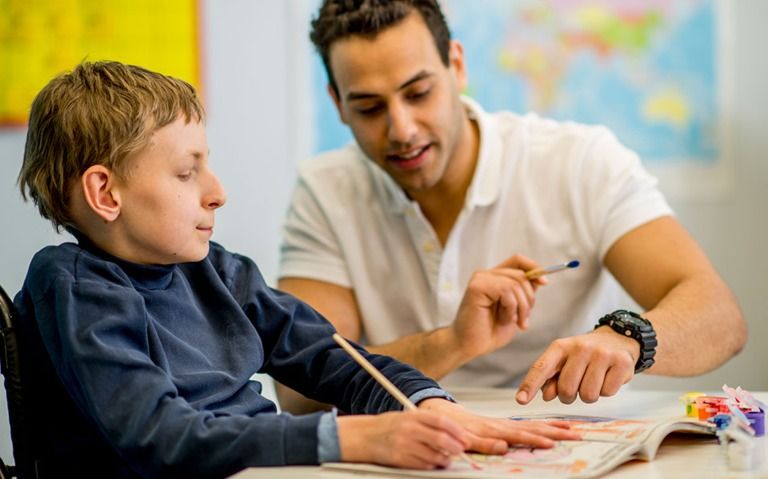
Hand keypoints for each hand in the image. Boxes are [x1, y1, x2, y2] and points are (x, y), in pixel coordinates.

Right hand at [337, 409, 469, 468]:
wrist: (364, 436)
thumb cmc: (388, 427)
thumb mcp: (408, 417)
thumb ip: (428, 424)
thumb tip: (453, 434)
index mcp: (412, 415)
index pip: (441, 421)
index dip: (457, 430)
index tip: (465, 437)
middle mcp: (409, 429)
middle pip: (440, 439)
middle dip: (455, 447)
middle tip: (460, 451)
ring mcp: (404, 444)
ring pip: (434, 455)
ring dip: (444, 459)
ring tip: (446, 459)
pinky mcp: (400, 459)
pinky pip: (423, 465)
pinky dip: (432, 465)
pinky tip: (432, 462)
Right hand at [417, 398, 580, 452]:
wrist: (431, 418)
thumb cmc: (458, 427)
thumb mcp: (484, 432)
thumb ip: (500, 437)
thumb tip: (516, 444)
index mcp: (502, 426)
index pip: (532, 426)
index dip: (552, 427)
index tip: (572, 428)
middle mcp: (496, 427)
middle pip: (528, 429)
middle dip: (553, 432)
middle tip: (575, 433)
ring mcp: (483, 432)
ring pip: (511, 435)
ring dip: (531, 438)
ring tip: (551, 442)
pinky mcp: (468, 438)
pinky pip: (482, 443)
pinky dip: (493, 444)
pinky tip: (504, 447)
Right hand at [451, 254, 546, 359]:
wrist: (470, 346)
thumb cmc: (490, 331)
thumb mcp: (516, 310)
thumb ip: (524, 293)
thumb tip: (541, 278)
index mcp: (495, 277)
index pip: (518, 260)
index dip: (534, 267)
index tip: (544, 283)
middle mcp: (486, 274)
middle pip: (521, 274)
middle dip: (529, 299)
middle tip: (523, 320)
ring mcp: (480, 279)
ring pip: (516, 283)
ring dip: (520, 307)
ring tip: (512, 321)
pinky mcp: (476, 287)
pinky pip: (506, 290)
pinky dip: (510, 308)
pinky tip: (503, 319)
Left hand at [515, 328, 639, 404]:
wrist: (618, 340)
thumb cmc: (585, 355)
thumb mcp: (565, 361)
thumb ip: (551, 378)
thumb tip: (546, 395)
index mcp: (560, 347)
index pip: (541, 367)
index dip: (530, 385)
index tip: (520, 400)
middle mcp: (580, 347)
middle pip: (567, 389)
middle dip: (569, 396)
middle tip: (577, 386)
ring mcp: (602, 354)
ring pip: (588, 395)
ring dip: (589, 395)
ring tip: (593, 380)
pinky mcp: (621, 363)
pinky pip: (607, 393)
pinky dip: (606, 391)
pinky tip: (608, 377)